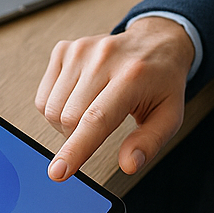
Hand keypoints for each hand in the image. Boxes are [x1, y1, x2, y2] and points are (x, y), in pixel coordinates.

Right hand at [35, 16, 194, 180]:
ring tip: (91, 111)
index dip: (76, 149)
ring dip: (66, 124)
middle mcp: (104, 58)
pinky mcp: (66, 49)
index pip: (96, 119)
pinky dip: (56, 107)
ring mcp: (82, 50)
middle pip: (69, 118)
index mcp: (132, 76)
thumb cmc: (161, 80)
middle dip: (78, 138)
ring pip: (51, 109)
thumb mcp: (170, 115)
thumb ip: (149, 143)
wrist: (154, 40)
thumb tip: (129, 165)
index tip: (58, 172)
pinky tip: (79, 98)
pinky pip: (44, 96)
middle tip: (101, 128)